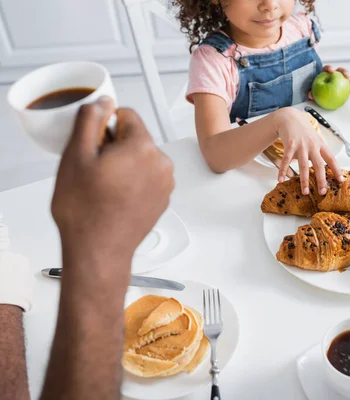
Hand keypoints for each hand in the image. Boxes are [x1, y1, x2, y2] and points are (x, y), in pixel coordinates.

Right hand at [51, 97, 174, 273]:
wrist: (99, 251)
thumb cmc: (87, 211)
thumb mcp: (77, 156)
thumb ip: (91, 120)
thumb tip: (103, 102)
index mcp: (144, 148)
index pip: (127, 115)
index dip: (104, 127)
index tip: (94, 146)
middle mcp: (162, 164)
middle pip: (135, 137)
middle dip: (114, 147)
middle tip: (95, 170)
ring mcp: (165, 184)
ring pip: (140, 158)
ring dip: (123, 165)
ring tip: (104, 187)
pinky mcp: (163, 199)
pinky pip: (146, 177)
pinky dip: (132, 181)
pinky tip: (115, 197)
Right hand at [272, 107, 343, 194]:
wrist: (290, 118)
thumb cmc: (304, 131)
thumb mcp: (315, 139)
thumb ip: (320, 152)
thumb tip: (327, 167)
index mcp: (320, 145)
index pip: (331, 159)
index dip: (336, 170)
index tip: (341, 181)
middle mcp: (312, 146)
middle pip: (319, 165)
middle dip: (321, 179)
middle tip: (322, 192)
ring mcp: (301, 146)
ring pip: (303, 165)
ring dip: (304, 180)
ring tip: (305, 192)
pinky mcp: (290, 145)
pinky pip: (286, 160)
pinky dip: (283, 171)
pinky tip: (281, 180)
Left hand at [308, 65, 349, 99]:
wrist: (319, 92)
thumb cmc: (316, 88)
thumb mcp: (313, 90)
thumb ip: (312, 91)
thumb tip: (310, 95)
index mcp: (324, 73)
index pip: (327, 68)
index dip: (329, 68)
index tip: (331, 71)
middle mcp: (333, 75)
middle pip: (339, 71)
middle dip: (344, 72)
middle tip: (346, 75)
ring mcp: (339, 79)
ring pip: (345, 78)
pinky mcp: (342, 84)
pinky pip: (347, 86)